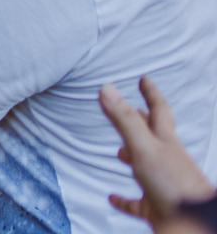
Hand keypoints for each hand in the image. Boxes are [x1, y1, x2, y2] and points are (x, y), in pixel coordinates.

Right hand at [100, 78, 214, 227]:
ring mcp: (161, 183)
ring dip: (131, 158)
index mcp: (165, 143)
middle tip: (129, 110)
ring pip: (144, 166)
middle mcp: (165, 160)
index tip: (144, 79)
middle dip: (141, 122)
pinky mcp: (154, 206)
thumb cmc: (174, 185)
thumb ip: (125, 120)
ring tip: (118, 152)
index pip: (159, 111)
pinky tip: (112, 197)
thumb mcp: (145, 146)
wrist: (192, 225)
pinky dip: (123, 198)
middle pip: (153, 137)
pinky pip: (135, 201)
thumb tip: (106, 89)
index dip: (151, 94)